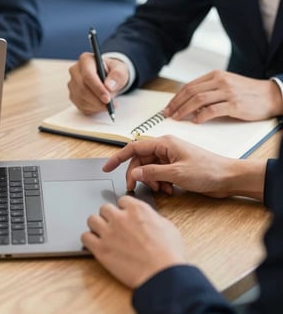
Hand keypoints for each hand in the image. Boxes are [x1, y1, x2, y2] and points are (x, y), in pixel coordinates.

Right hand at [68, 52, 128, 113]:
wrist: (108, 78)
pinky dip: (93, 109)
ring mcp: (72, 84)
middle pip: (82, 89)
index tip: (107, 98)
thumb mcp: (120, 70)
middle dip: (97, 100)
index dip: (98, 88)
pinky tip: (101, 105)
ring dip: (96, 105)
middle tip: (110, 105)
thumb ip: (117, 75)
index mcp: (86, 60)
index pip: (88, 76)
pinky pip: (81, 106)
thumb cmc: (112, 72)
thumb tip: (109, 86)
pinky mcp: (73, 95)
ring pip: (81, 99)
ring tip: (109, 105)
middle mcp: (75, 71)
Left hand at [81, 195, 186, 288]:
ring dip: (97, 226)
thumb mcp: (167, 226)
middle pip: (104, 208)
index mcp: (137, 209)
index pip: (122, 200)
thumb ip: (152, 218)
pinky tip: (95, 244)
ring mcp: (108, 232)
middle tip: (113, 226)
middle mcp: (120, 217)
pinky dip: (89, 240)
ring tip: (102, 234)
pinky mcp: (100, 249)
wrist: (162, 275)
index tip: (124, 215)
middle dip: (109, 216)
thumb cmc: (169, 254)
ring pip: (92, 219)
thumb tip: (148, 219)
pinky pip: (85, 237)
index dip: (123, 209)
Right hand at [103, 135, 265, 200]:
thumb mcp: (177, 173)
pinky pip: (159, 174)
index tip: (107, 167)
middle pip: (140, 160)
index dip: (118, 157)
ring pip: (149, 169)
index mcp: (164, 143)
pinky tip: (168, 190)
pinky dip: (159, 183)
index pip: (134, 147)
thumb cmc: (207, 170)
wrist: (227, 178)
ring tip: (161, 189)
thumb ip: (152, 172)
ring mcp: (170, 158)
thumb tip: (134, 173)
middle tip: (134, 188)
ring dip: (150, 181)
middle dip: (136, 175)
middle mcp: (165, 148)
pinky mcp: (175, 167)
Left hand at [163, 70, 282, 122]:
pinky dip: (201, 116)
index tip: (168, 107)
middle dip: (176, 104)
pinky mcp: (234, 104)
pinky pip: (212, 110)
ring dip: (184, 110)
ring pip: (198, 100)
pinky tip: (195, 121)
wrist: (271, 95)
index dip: (176, 97)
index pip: (189, 86)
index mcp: (215, 75)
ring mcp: (227, 92)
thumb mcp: (226, 84)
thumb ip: (209, 90)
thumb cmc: (247, 92)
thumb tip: (189, 103)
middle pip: (190, 92)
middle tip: (167, 114)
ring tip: (177, 118)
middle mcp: (220, 81)